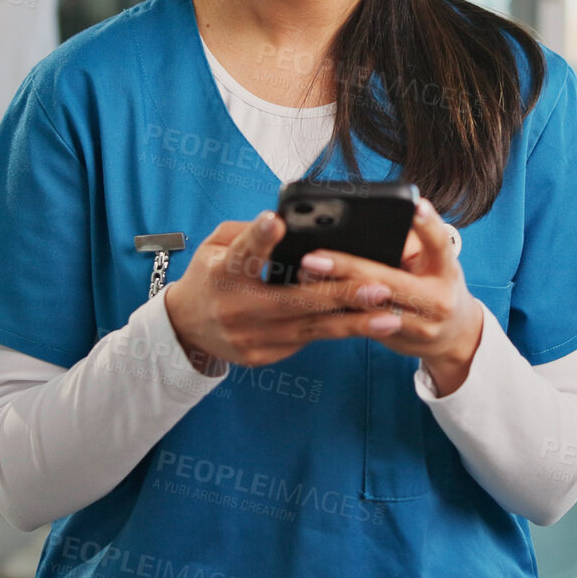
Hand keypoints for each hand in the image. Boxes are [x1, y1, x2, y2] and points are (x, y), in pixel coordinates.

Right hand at [164, 213, 399, 370]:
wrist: (186, 328)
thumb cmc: (211, 275)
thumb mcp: (216, 245)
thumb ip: (250, 233)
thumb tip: (291, 224)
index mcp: (222, 272)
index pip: (243, 252)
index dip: (260, 237)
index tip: (277, 222)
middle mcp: (237, 308)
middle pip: (293, 300)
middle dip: (339, 294)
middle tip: (378, 286)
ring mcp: (251, 337)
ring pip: (310, 329)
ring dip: (354, 323)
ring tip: (390, 316)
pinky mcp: (264, 355)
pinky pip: (306, 341)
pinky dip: (337, 331)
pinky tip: (368, 325)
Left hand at [300, 197, 483, 393]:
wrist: (456, 335)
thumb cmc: (436, 285)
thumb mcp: (435, 263)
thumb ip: (410, 245)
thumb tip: (369, 222)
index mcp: (445, 270)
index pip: (439, 243)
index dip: (428, 225)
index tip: (415, 204)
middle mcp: (437, 299)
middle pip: (390, 280)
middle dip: (348, 267)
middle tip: (313, 257)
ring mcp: (420, 324)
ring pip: (371, 307)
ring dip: (334, 291)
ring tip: (305, 276)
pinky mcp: (398, 339)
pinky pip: (363, 325)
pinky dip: (338, 311)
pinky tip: (312, 300)